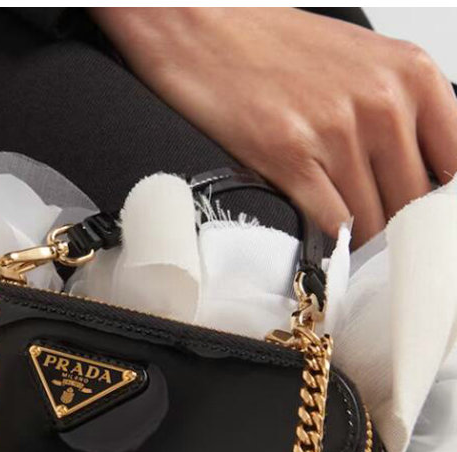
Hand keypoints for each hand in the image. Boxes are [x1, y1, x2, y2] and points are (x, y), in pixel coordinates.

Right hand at [91, 8, 456, 245]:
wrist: (204, 30)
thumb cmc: (272, 46)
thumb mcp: (361, 64)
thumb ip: (396, 113)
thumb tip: (411, 172)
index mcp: (409, 73)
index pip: (452, 163)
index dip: (432, 198)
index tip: (416, 215)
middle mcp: (381, 102)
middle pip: (411, 200)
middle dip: (391, 219)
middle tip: (369, 222)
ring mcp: (337, 133)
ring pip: (374, 218)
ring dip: (358, 232)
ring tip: (340, 223)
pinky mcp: (291, 159)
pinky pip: (334, 223)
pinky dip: (330, 236)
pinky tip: (321, 226)